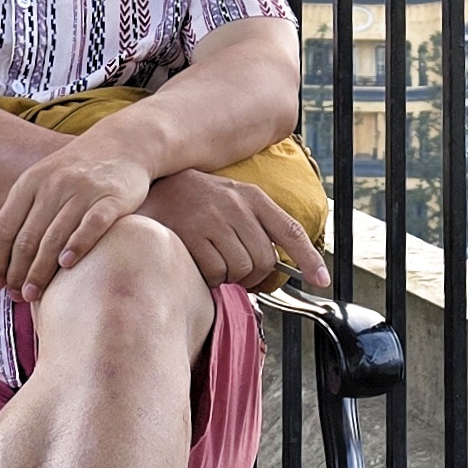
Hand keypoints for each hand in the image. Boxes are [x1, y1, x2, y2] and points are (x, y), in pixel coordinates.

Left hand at [0, 148, 152, 299]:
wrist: (123, 144)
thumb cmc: (75, 172)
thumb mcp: (38, 185)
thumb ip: (11, 217)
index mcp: (30, 183)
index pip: (4, 228)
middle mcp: (54, 185)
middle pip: (27, 237)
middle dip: (17, 272)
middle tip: (16, 296)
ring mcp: (83, 190)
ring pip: (55, 236)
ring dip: (41, 269)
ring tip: (34, 294)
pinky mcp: (112, 198)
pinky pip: (92, 225)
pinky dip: (77, 246)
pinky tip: (67, 265)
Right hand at [141, 171, 328, 290]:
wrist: (146, 187)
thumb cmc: (192, 202)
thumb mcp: (229, 201)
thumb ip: (254, 226)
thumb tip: (274, 267)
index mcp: (252, 197)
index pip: (290, 231)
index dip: (309, 259)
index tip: (320, 281)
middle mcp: (236, 205)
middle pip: (265, 260)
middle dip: (255, 277)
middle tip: (237, 277)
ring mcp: (213, 218)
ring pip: (242, 268)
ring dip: (230, 278)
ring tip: (213, 265)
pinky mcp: (191, 233)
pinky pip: (215, 272)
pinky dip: (211, 278)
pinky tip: (198, 264)